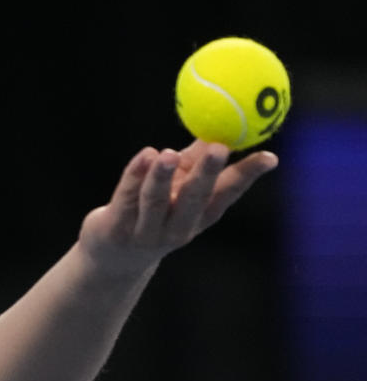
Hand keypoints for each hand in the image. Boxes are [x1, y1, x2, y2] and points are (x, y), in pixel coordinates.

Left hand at [78, 141, 278, 274]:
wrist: (112, 257)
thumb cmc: (153, 212)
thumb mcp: (178, 187)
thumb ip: (196, 158)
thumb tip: (224, 123)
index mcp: (198, 216)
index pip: (226, 195)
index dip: (247, 176)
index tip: (268, 156)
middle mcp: (176, 228)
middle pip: (193, 201)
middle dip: (207, 175)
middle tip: (219, 148)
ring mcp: (145, 231)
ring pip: (155, 202)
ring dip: (163, 177)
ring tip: (169, 153)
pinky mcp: (116, 229)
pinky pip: (126, 198)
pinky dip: (135, 176)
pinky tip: (146, 155)